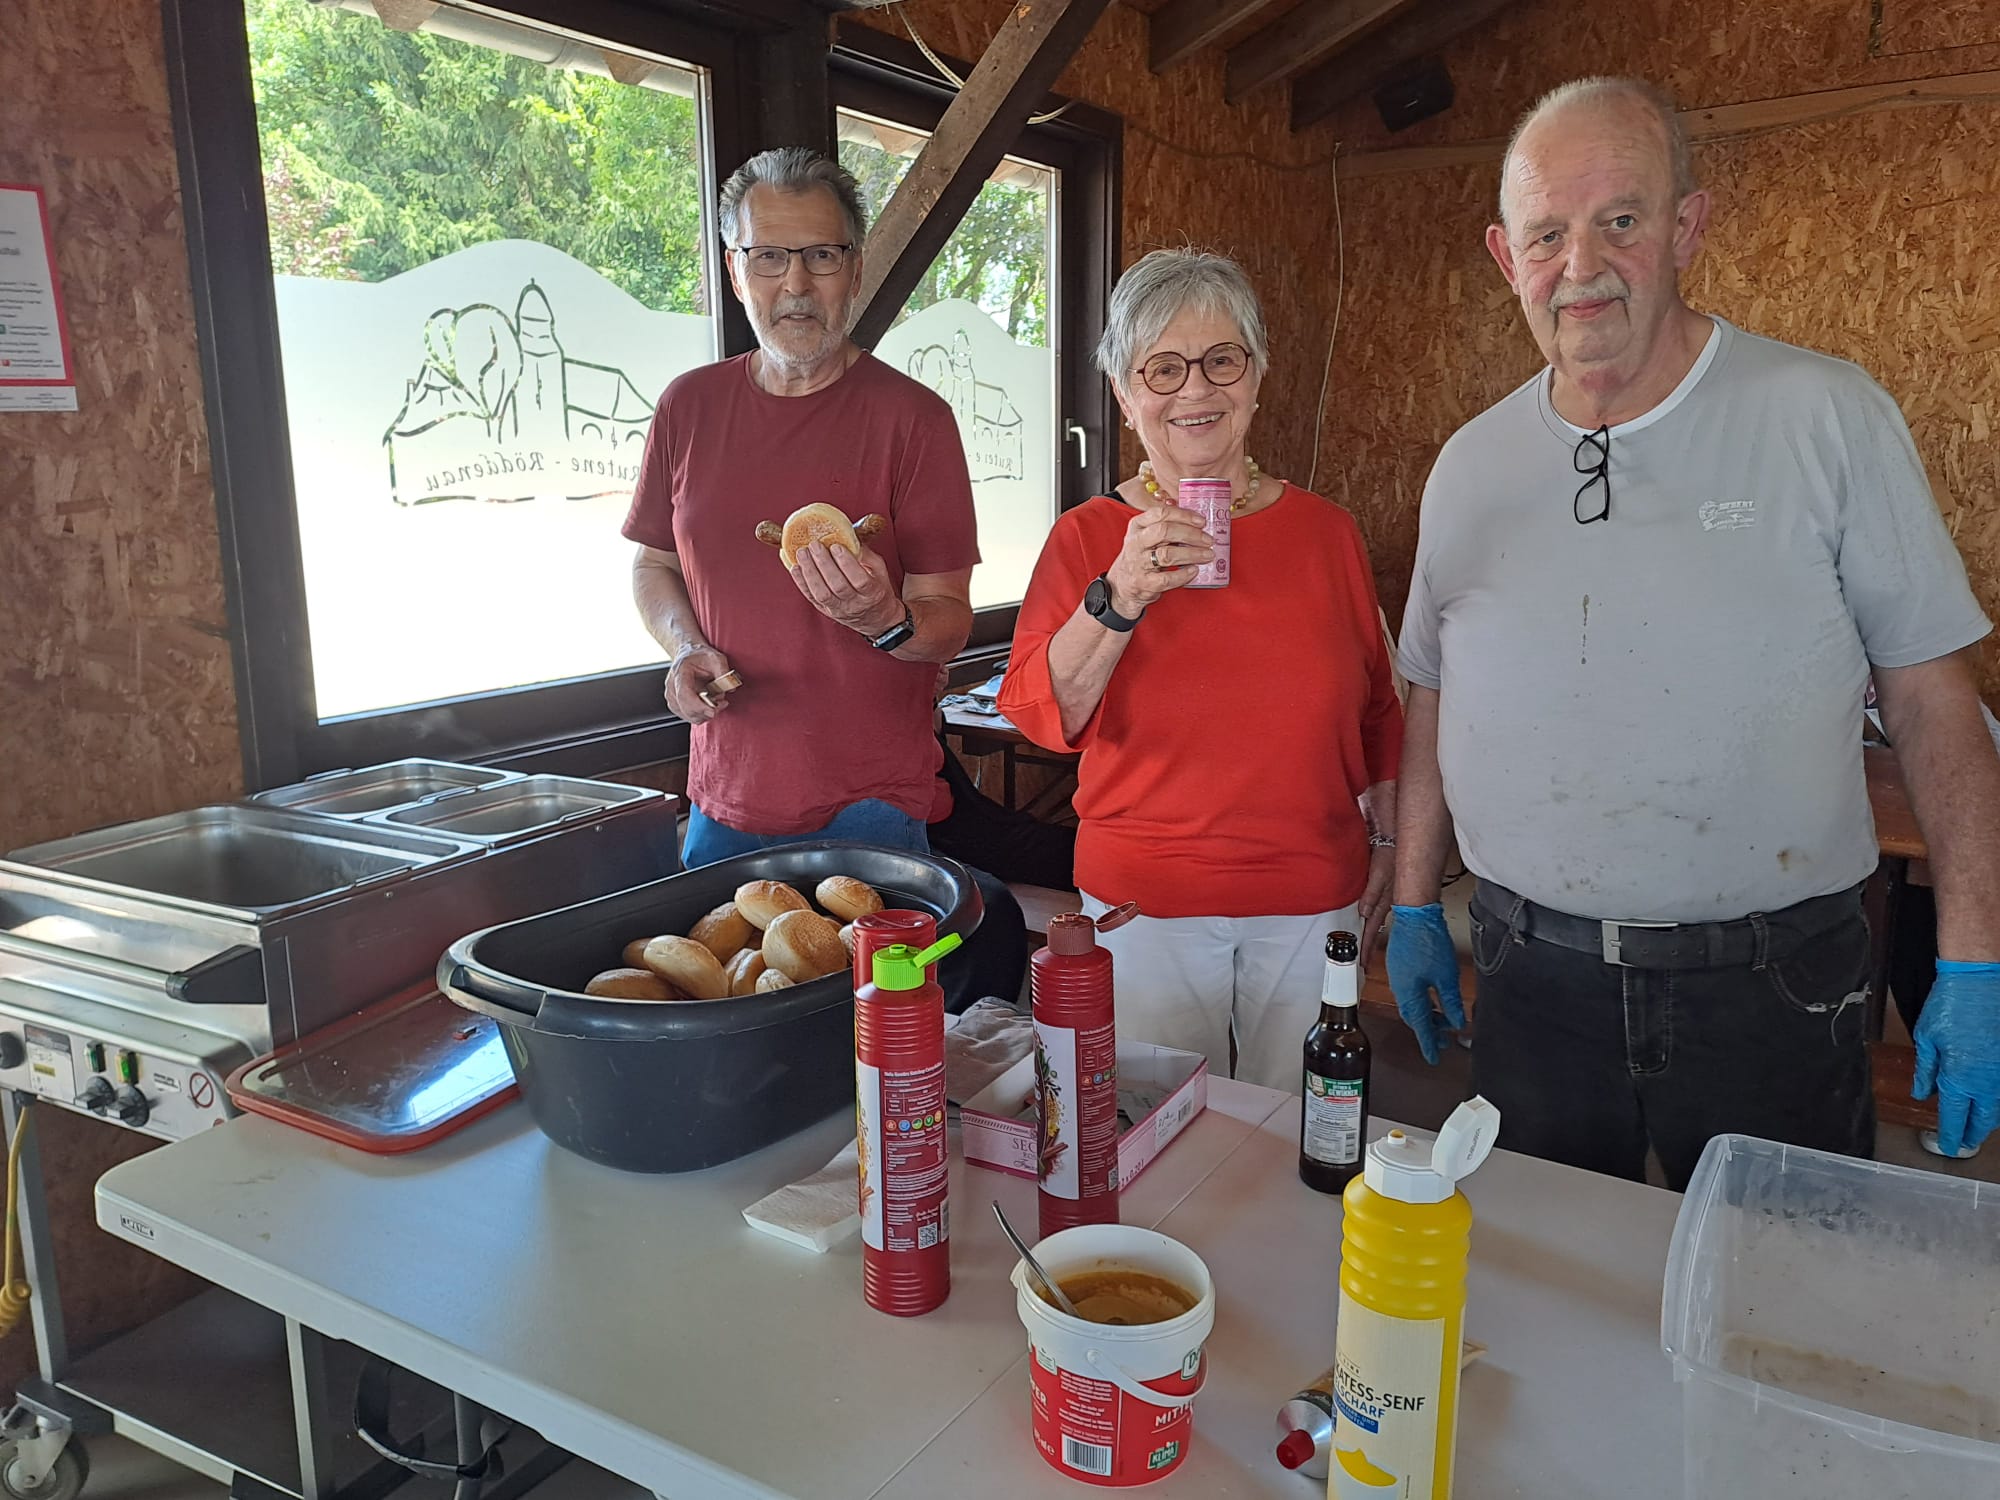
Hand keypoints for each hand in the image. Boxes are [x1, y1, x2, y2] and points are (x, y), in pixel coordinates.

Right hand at [663, 644, 734, 723]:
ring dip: (706, 713)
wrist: (689, 654)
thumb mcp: (716, 657)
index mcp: (680, 674)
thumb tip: (730, 687)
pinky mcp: (676, 705)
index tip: (713, 711)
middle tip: (723, 702)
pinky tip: (708, 702)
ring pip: (690, 717)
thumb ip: (723, 671)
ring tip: (716, 699)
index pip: (685, 696)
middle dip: (708, 711)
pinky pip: (691, 716)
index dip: (699, 707)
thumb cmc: (700, 656)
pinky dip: (702, 714)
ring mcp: (672, 698)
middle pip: (688, 710)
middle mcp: (672, 688)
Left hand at [792, 540, 902, 638]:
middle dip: (824, 563)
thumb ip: (866, 555)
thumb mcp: (880, 571)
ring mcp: (839, 609)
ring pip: (822, 593)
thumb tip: (848, 535)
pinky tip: (795, 567)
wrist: (875, 620)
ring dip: (809, 572)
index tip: (836, 546)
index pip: (860, 579)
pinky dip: (801, 582)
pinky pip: (811, 597)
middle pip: (837, 585)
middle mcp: (855, 603)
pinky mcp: (825, 611)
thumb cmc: (877, 590)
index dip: (846, 563)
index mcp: (873, 593)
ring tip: (803, 553)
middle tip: (815, 545)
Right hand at [1102, 504, 1215, 616]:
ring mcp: (1139, 563)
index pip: (1160, 513)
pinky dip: (1184, 575)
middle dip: (1191, 534)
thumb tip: (1196, 522)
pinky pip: (1167, 578)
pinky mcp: (1144, 583)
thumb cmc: (1140, 557)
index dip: (1184, 516)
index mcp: (1137, 526)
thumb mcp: (1145, 537)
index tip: (1201, 521)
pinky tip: (1194, 570)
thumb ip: (1165, 527)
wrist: (1122, 586)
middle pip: (1164, 531)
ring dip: (1192, 554)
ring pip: (1168, 554)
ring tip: (1207, 555)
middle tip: (1208, 540)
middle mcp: (1136, 543)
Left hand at [1358, 844, 1394, 971]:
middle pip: (1375, 929)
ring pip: (1377, 921)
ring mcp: (1387, 897)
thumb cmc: (1388, 854)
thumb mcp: (1378, 874)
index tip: (1362, 962)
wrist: (1396, 840)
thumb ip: (1371, 894)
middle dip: (1369, 946)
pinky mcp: (1387, 891)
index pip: (1372, 929)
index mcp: (1384, 901)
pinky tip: (1369, 923)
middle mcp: (1386, 902)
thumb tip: (1364, 912)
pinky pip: (1379, 910)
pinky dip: (1373, 920)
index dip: (1366, 946)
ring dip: (1371, 935)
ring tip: (1365, 949)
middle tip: (1363, 962)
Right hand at [1385, 903, 1465, 1065]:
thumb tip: (1456, 1023)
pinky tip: (1432, 996)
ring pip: (1412, 1005)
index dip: (1429, 1044)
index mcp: (1409, 995)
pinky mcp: (1400, 966)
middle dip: (1429, 1031)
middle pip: (1415, 1018)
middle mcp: (1400, 989)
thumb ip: (1450, 1003)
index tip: (1435, 1057)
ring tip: (1442, 1019)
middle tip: (1443, 1040)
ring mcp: (1398, 977)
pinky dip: (1421, 1001)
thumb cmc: (1428, 942)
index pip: (1421, 1027)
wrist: (1414, 914)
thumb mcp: (1446, 977)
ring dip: (1427, 1015)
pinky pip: (1409, 992)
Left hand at [1912, 961, 1999, 1155]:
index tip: (1948, 1146)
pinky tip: (1990, 1100)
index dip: (1951, 1134)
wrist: (1980, 979)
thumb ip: (1926, 1071)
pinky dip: (1998, 1099)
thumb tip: (1923, 1095)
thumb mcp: (1927, 1038)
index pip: (1956, 1117)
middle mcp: (1988, 1081)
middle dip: (1973, 1133)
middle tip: (1964, 1142)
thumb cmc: (1950, 1005)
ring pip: (1999, 1106)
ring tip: (1977, 1124)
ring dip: (1988, 1118)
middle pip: (1984, 1118)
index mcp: (1960, 1077)